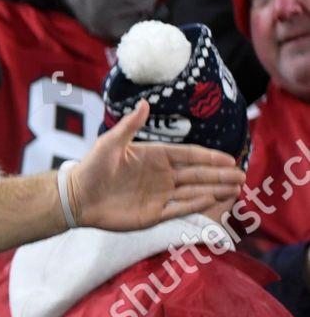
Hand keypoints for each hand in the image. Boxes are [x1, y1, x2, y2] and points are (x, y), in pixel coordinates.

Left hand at [68, 101, 243, 229]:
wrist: (75, 197)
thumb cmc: (91, 167)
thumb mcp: (110, 143)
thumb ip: (130, 125)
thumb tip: (145, 102)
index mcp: (155, 157)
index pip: (189, 156)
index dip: (209, 157)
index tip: (229, 158)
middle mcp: (161, 176)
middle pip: (197, 174)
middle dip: (220, 175)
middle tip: (242, 175)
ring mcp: (159, 195)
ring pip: (193, 192)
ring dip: (215, 190)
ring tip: (237, 188)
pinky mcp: (153, 214)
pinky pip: (179, 209)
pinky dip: (196, 205)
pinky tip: (213, 201)